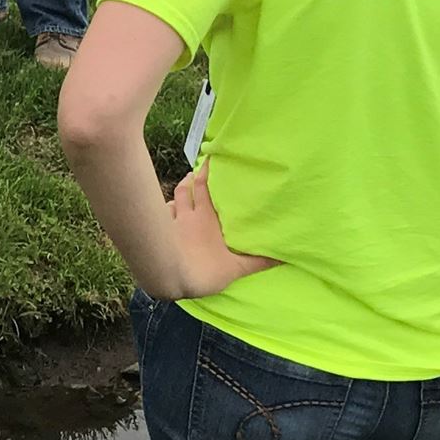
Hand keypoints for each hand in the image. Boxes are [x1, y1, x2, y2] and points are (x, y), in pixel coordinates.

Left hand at [168, 162, 274, 298]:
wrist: (170, 279)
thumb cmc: (204, 271)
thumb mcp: (236, 268)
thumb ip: (258, 261)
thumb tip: (283, 257)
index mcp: (205, 217)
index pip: (203, 187)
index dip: (204, 172)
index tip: (207, 160)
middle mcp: (186, 216)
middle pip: (184, 190)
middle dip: (189, 179)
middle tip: (194, 173)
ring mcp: (169, 224)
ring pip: (170, 201)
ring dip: (175, 196)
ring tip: (180, 194)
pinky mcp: (156, 235)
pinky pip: (159, 218)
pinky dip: (162, 212)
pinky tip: (164, 214)